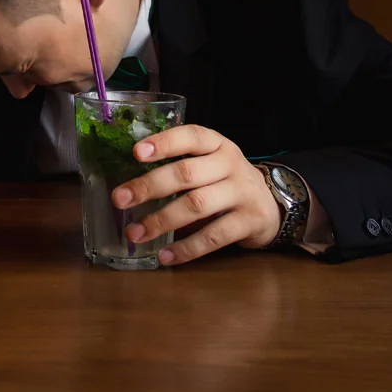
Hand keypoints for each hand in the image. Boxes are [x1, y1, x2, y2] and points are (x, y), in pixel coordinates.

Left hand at [112, 125, 281, 265]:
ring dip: (161, 220)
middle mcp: (230, 164)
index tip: (135, 152)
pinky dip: (186, 248)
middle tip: (119, 199)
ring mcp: (242, 192)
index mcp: (217, 144)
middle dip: (149, 186)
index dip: (164, 143)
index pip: (191, 136)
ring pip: (197, 204)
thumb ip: (179, 166)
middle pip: (186, 173)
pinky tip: (165, 255)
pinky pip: (213, 236)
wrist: (272, 204)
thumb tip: (130, 185)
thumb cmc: (226, 181)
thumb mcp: (209, 163)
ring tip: (135, 233)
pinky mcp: (249, 221)